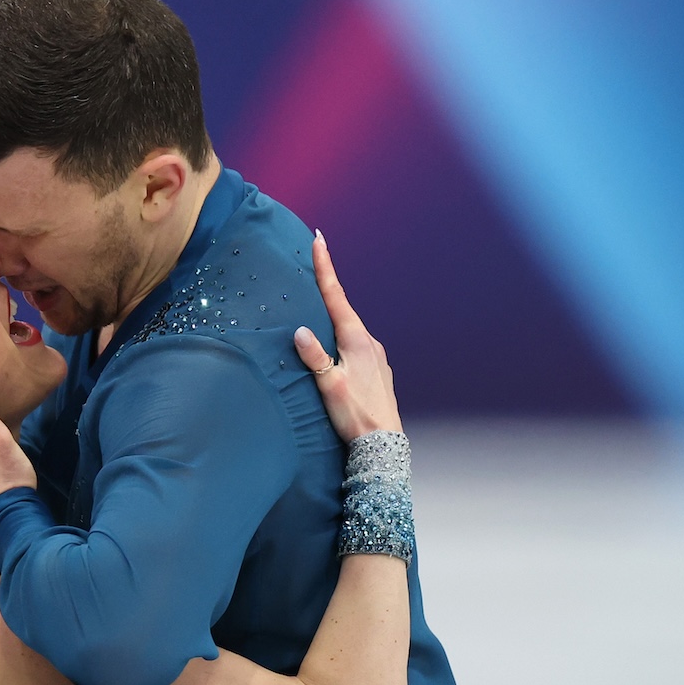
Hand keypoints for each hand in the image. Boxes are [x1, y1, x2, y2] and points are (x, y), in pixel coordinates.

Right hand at [293, 232, 401, 441]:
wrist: (383, 444)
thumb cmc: (355, 414)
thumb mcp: (329, 385)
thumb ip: (314, 357)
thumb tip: (300, 331)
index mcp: (356, 339)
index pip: (336, 296)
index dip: (326, 268)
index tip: (320, 240)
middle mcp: (369, 343)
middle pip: (343, 310)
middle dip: (328, 292)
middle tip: (313, 269)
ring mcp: (375, 357)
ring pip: (349, 331)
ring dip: (334, 320)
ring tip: (317, 315)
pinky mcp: (376, 371)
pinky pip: (354, 347)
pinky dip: (341, 340)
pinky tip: (334, 351)